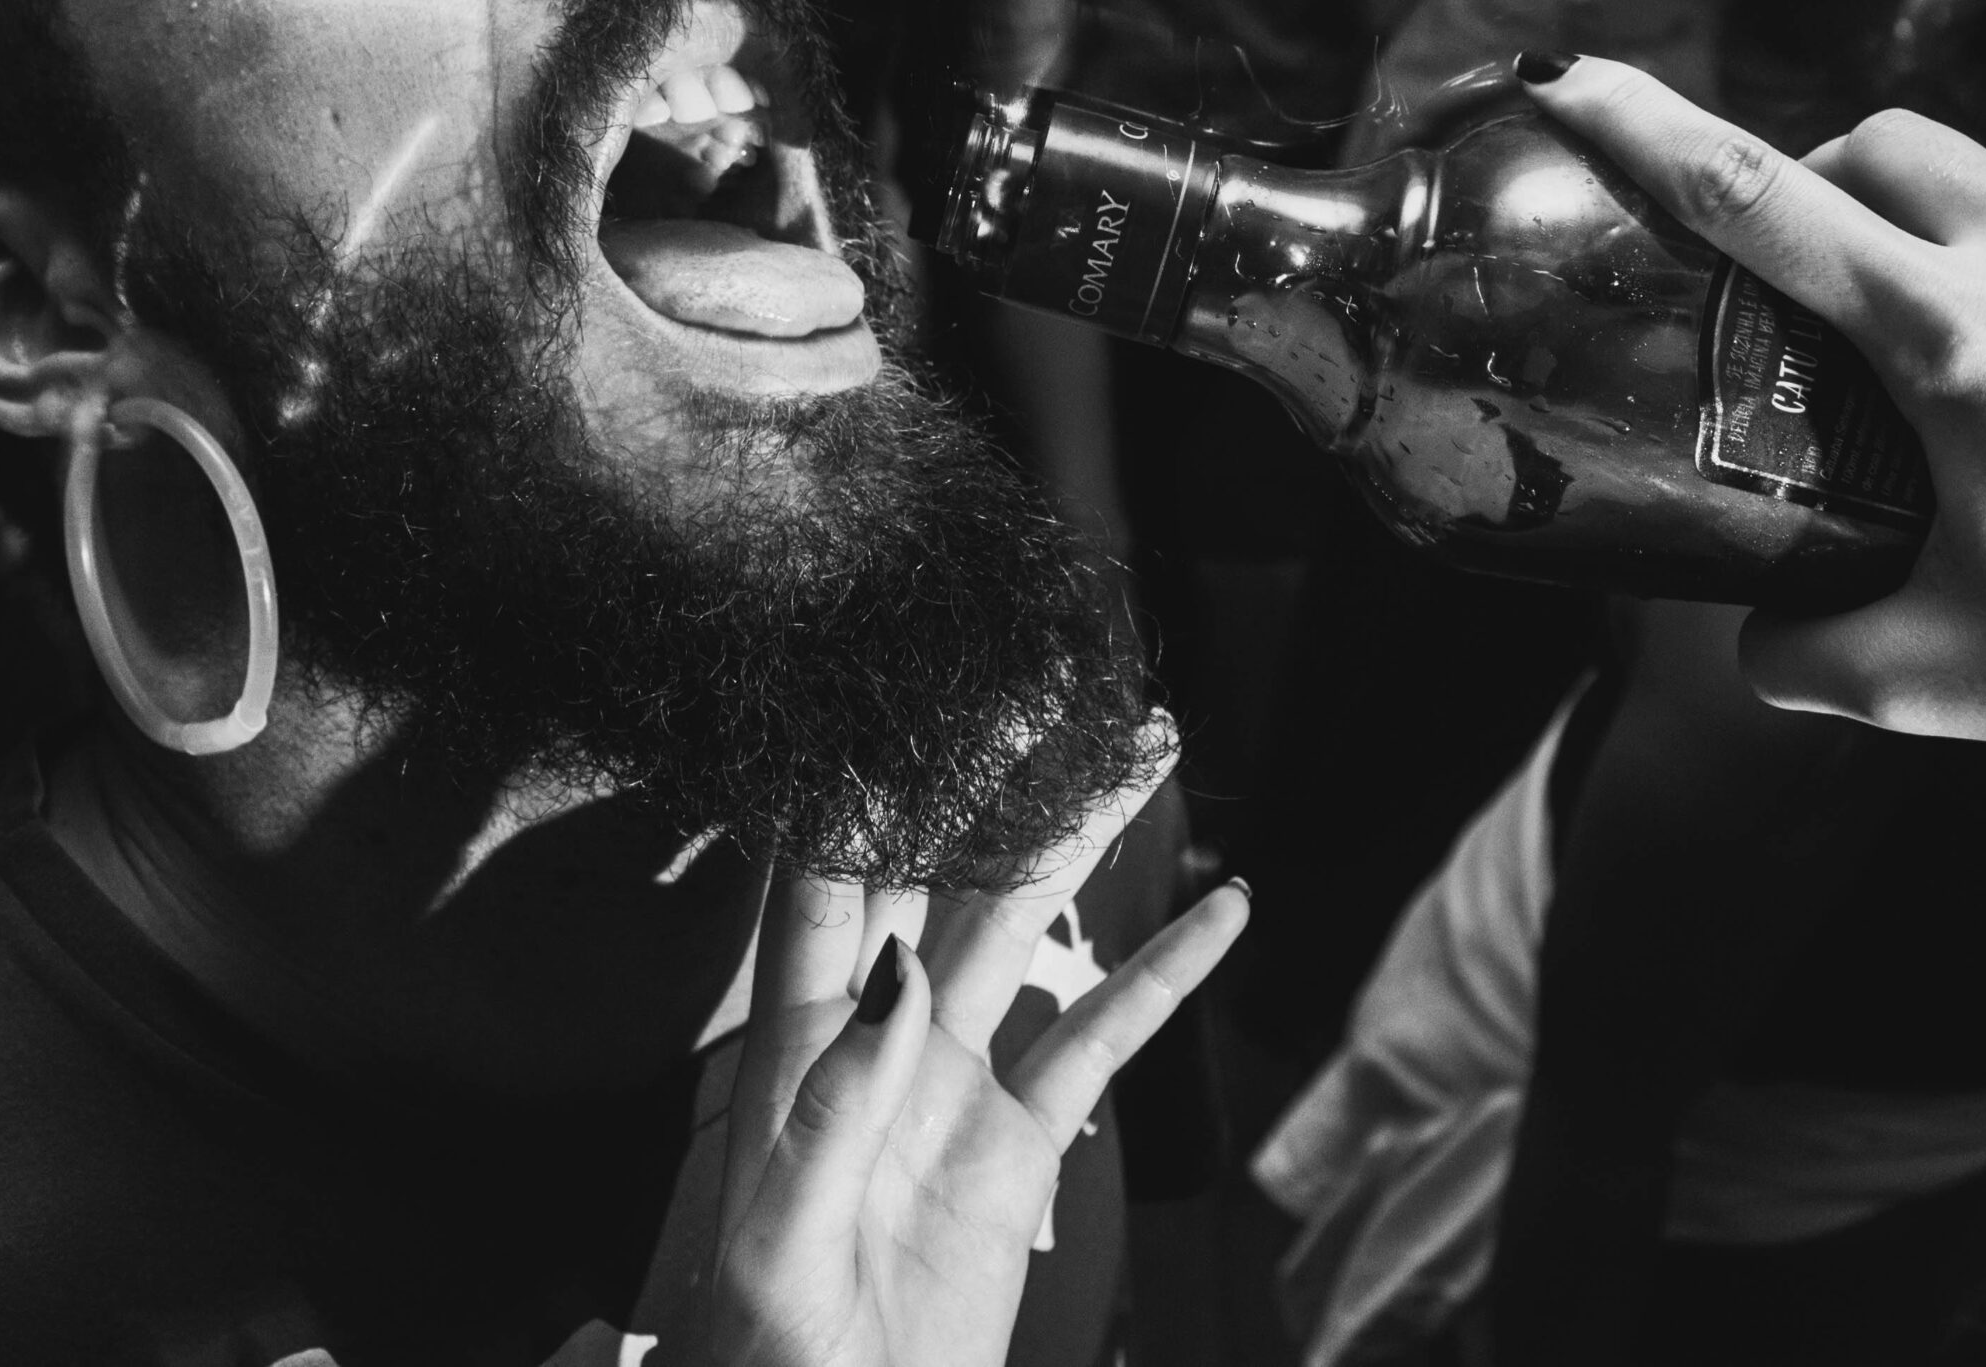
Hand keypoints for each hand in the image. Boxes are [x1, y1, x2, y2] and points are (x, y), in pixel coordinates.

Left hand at [682, 754, 1249, 1366]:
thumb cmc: (763, 1365)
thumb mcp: (780, 1251)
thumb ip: (833, 1111)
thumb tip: (895, 973)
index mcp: (793, 1050)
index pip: (817, 889)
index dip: (850, 791)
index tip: (898, 698)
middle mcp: (877, 1042)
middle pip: (938, 874)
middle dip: (993, 779)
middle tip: (1050, 685)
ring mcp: (954, 1086)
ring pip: (1026, 932)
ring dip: (1082, 840)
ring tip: (1140, 749)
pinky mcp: (1017, 1145)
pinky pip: (1100, 1042)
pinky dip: (1166, 979)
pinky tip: (1222, 918)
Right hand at [1521, 53, 1985, 769]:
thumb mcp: (1942, 682)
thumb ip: (1809, 655)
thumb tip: (1753, 634)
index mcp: (1950, 345)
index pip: (1757, 200)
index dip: (1647, 131)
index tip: (1572, 83)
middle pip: (1877, 141)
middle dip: (1815, 179)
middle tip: (1798, 280)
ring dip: (1934, 228)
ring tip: (1947, 352)